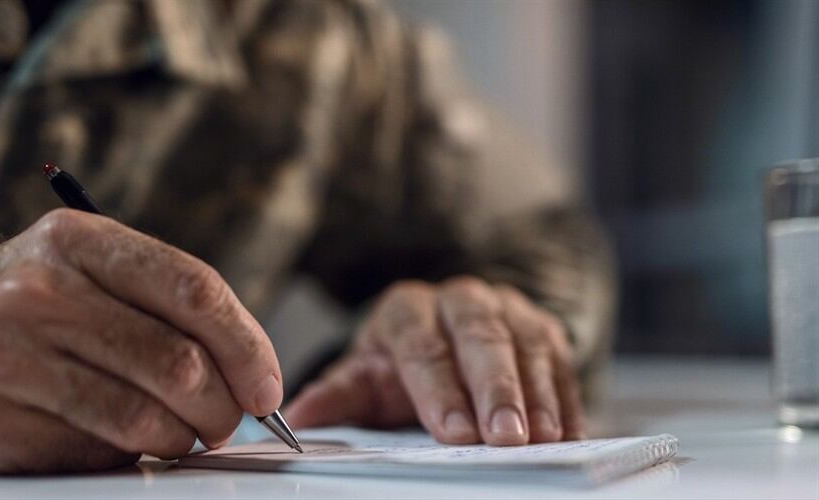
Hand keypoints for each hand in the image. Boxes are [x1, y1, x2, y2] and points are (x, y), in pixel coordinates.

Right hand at [0, 209, 281, 472]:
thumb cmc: (27, 313)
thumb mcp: (84, 275)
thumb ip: (162, 304)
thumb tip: (250, 368)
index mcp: (76, 241)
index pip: (194, 289)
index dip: (247, 344)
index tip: (267, 383)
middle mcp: (37, 291)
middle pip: (178, 360)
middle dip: (224, 404)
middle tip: (229, 418)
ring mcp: (7, 356)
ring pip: (145, 415)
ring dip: (184, 437)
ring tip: (183, 432)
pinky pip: (97, 451)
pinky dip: (130, 455)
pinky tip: (126, 441)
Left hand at [285, 277, 584, 445]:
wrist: (445, 336)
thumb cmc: (402, 364)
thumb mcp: (366, 379)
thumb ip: (338, 396)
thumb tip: (299, 417)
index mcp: (407, 309)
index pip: (422, 345)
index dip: (439, 389)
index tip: (453, 430)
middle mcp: (458, 299)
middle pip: (479, 336)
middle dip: (495, 388)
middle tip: (504, 436)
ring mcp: (505, 308)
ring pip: (526, 343)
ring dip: (537, 393)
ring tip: (541, 437)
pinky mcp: (541, 326)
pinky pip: (560, 358)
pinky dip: (564, 397)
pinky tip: (566, 431)